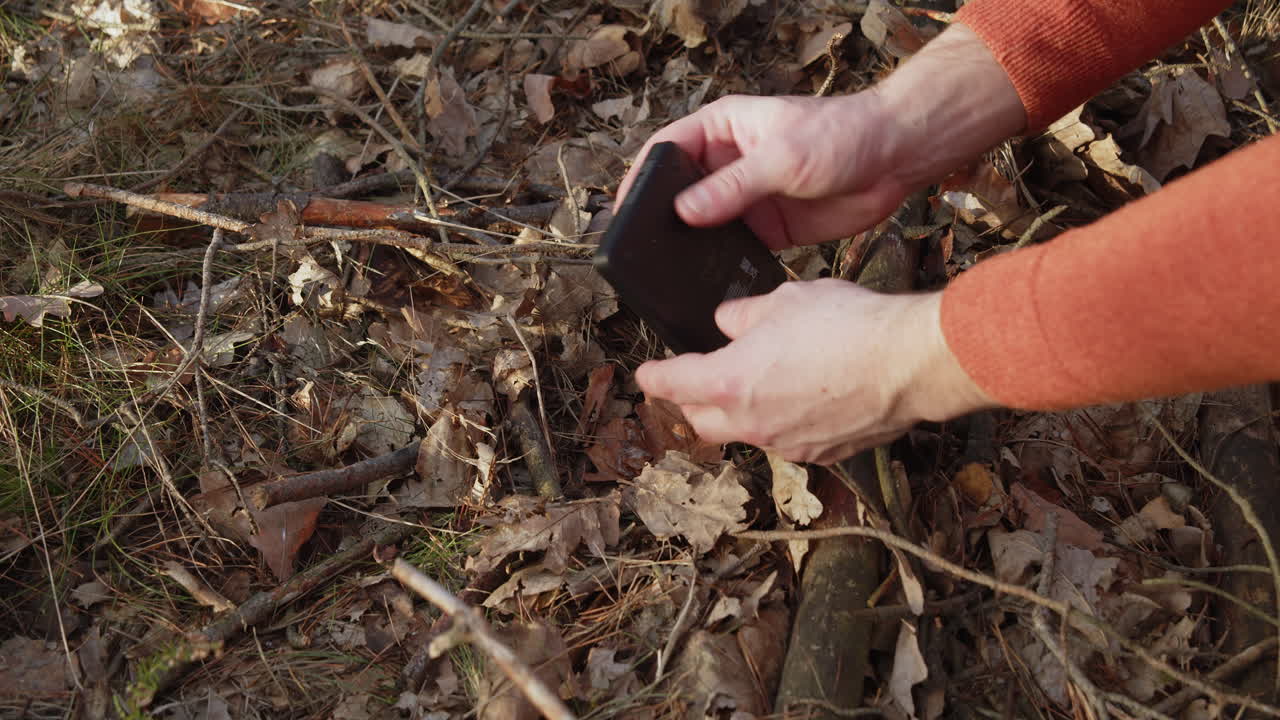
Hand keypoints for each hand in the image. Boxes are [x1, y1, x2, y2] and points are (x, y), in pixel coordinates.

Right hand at [615, 24, 1024, 249]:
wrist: (895, 159)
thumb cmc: (842, 135)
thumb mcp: (783, 156)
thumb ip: (732, 186)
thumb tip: (683, 212)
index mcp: (722, 129)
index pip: (666, 151)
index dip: (639, 178)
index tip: (623, 210)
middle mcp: (728, 163)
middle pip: (679, 193)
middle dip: (660, 219)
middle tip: (639, 250)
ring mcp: (746, 197)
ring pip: (704, 225)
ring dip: (690, 245)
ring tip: (668, 271)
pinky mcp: (767, 228)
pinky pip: (734, 248)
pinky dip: (721, 263)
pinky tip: (709, 281)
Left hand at [634, 280, 993, 463]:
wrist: (908, 362)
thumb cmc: (847, 325)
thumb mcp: (784, 299)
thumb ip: (744, 315)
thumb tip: (728, 321)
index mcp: (728, 383)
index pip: (671, 384)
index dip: (654, 376)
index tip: (648, 373)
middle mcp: (751, 423)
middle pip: (701, 421)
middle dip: (693, 401)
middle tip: (700, 378)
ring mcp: (787, 445)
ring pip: (746, 433)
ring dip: (742, 413)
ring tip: (760, 382)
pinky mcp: (822, 454)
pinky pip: (787, 440)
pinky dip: (783, 422)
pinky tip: (803, 396)